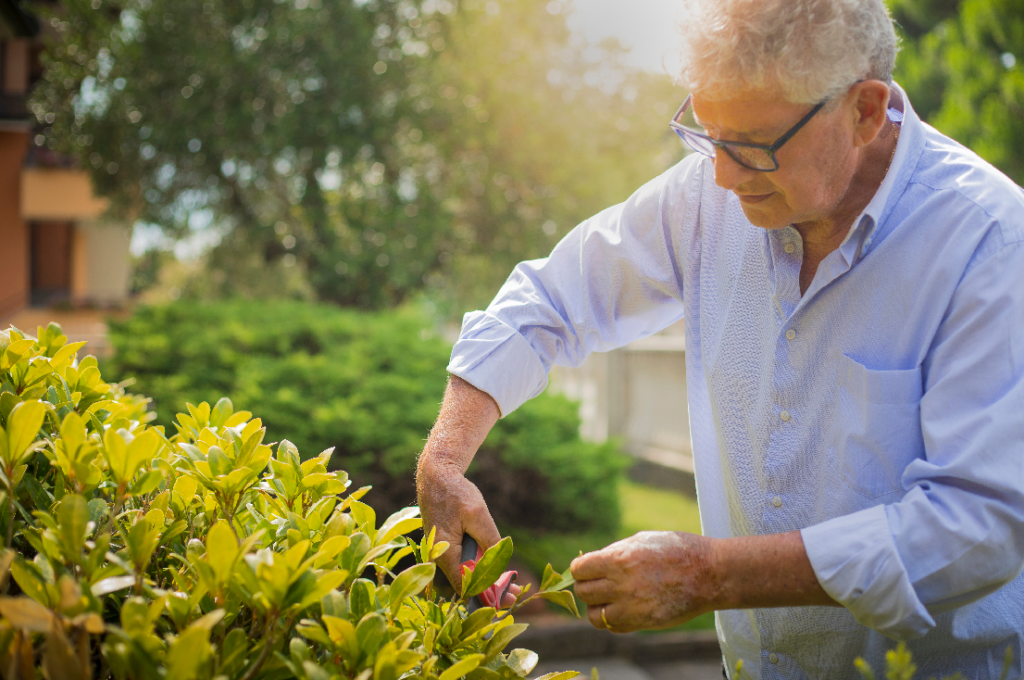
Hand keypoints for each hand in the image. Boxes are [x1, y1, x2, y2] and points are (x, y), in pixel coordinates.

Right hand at [417, 463, 519, 606]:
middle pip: (466, 584)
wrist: (437, 476)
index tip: (507, 599)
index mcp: (445, 554)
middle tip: (515, 596)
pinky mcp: (447, 546)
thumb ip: (489, 541)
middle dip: (490, 592)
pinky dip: (479, 569)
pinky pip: (463, 564)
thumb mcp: (477, 515)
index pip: (465, 585)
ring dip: (486, 581)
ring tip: (510, 587)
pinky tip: (495, 572)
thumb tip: (499, 564)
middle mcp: (440, 558)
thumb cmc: (456, 493)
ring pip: (465, 574)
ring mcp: (442, 552)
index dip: (487, 595)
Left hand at [570, 531, 716, 632]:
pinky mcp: (643, 623)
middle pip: (584, 592)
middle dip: (588, 585)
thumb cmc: (676, 550)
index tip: (588, 568)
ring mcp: (632, 607)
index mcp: (620, 559)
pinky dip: (613, 619)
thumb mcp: (641, 540)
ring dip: (597, 606)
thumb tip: (589, 563)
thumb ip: (613, 553)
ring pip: (594, 615)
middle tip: (599, 581)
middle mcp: (622, 585)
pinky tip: (623, 607)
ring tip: (609, 597)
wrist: (709, 574)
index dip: (581, 568)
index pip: (580, 570)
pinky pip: (614, 627)